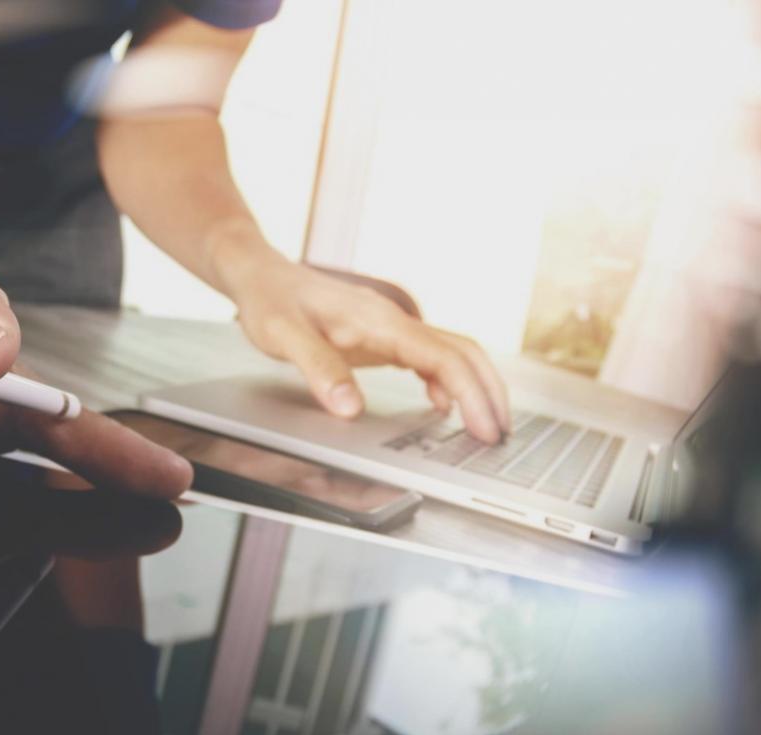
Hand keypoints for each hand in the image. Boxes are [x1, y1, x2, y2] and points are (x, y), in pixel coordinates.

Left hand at [225, 256, 512, 443]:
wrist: (260, 274)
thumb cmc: (270, 301)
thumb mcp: (284, 337)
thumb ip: (319, 370)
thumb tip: (352, 409)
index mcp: (380, 322)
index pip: (444, 358)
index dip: (471, 395)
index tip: (484, 429)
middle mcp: (394, 322)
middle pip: (462, 353)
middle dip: (489, 393)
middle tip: (500, 435)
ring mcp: (391, 329)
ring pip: (451, 353)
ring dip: (473, 387)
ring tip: (484, 426)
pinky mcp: (381, 337)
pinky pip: (428, 358)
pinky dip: (445, 383)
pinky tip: (440, 407)